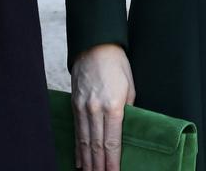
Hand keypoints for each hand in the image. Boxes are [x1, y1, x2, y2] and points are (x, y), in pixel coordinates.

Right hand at [71, 43, 135, 170]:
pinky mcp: (74, 103)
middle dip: (99, 166)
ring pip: (85, 140)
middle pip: (97, 145)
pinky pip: (77, 130)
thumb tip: (126, 130)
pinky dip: (78, 147)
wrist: (95, 45)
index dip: (112, 162)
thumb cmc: (117, 64)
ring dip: (87, 161)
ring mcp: (83, 106)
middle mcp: (96, 109)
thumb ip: (128, 110)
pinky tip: (79, 160)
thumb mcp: (130, 86)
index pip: (112, 141)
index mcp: (113, 106)